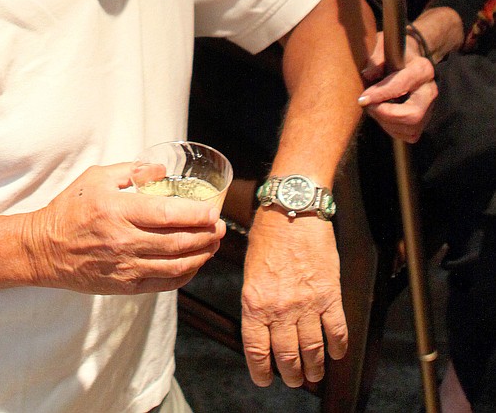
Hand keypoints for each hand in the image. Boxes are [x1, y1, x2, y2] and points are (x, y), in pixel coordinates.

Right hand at [23, 164, 224, 295]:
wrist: (45, 249)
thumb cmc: (70, 209)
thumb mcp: (96, 177)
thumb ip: (131, 171)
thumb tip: (161, 170)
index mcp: (118, 211)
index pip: (167, 215)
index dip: (195, 215)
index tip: (213, 211)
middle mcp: (124, 241)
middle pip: (177, 242)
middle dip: (205, 235)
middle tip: (220, 228)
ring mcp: (125, 267)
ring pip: (174, 266)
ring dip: (200, 256)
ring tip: (213, 246)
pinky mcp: (124, 286)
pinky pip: (162, 283)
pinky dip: (183, 275)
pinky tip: (193, 265)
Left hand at [241, 208, 346, 387]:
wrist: (293, 210)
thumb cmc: (268, 233)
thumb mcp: (250, 269)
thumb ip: (256, 300)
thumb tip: (260, 326)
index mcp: (255, 302)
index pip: (256, 350)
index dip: (260, 370)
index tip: (264, 378)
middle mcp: (280, 308)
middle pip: (287, 356)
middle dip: (290, 374)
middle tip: (292, 379)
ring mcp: (307, 304)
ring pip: (313, 351)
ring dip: (314, 367)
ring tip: (314, 373)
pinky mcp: (330, 295)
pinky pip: (337, 332)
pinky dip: (338, 347)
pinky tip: (336, 353)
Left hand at [357, 31, 436, 142]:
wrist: (411, 59)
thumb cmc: (395, 52)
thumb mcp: (384, 46)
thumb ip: (376, 60)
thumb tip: (368, 75)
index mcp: (422, 69)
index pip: (401, 86)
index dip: (380, 94)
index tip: (362, 99)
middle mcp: (430, 90)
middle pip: (413, 114)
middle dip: (385, 115)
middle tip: (368, 106)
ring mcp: (430, 107)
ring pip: (411, 128)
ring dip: (386, 123)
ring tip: (373, 109)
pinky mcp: (425, 119)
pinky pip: (411, 134)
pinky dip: (394, 130)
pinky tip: (383, 116)